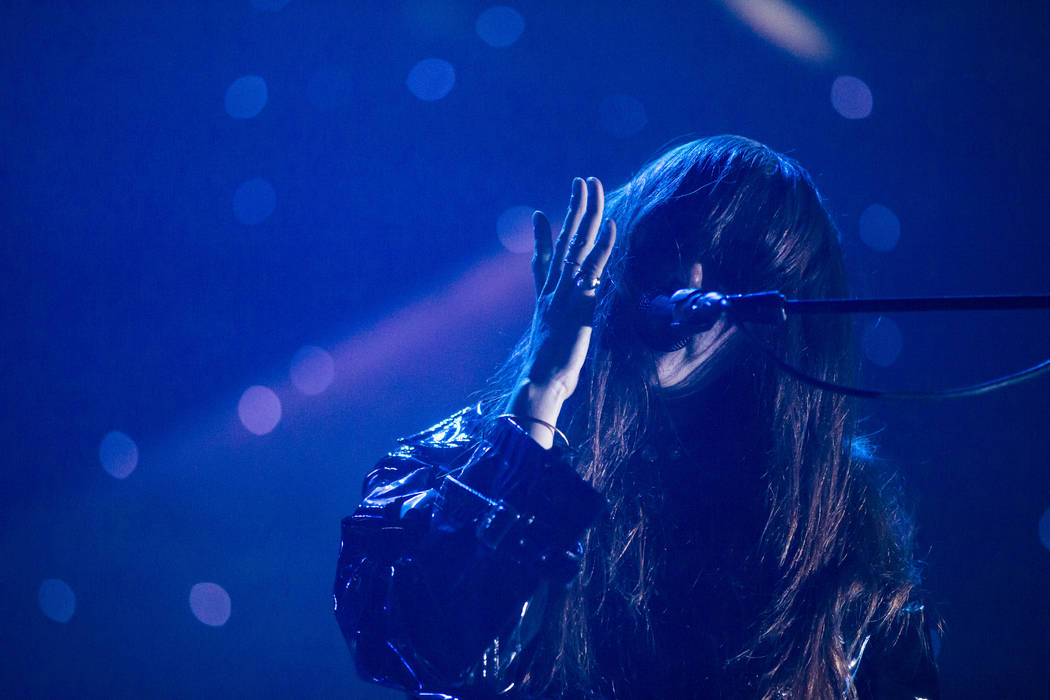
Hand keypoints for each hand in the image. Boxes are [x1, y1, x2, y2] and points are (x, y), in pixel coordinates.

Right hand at [506, 177, 616, 446]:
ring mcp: (564, 293)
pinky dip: (601, 247)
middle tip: (580, 182)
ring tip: (591, 186)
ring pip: (577, 244)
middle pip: (565, 241)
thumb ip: (555, 330)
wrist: (541, 381)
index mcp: (545, 300)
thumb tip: (556, 332)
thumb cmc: (547, 372)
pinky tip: (610, 226)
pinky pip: (592, 268)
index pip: (542, 261)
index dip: (542, 237)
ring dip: (586, 213)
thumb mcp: (552, 345)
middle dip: (574, 210)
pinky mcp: (579, 302)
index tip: (541, 215)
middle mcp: (553, 290)